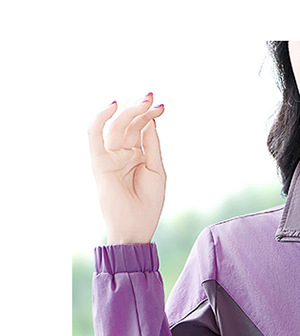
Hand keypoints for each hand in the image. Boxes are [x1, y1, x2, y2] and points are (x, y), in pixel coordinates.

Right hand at [88, 94, 165, 244]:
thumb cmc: (148, 204)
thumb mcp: (157, 171)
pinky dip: (100, 119)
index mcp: (136, 156)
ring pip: (116, 127)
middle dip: (140, 110)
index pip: (141, 129)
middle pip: (129, 125)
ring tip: (144, 103)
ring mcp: (109, 157)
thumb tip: (149, 120)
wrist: (136, 228)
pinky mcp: (98, 162)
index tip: (161, 106)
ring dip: (130, 112)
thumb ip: (152, 145)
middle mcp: (121, 154)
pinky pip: (94, 135)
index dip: (150, 116)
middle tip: (152, 99)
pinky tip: (113, 106)